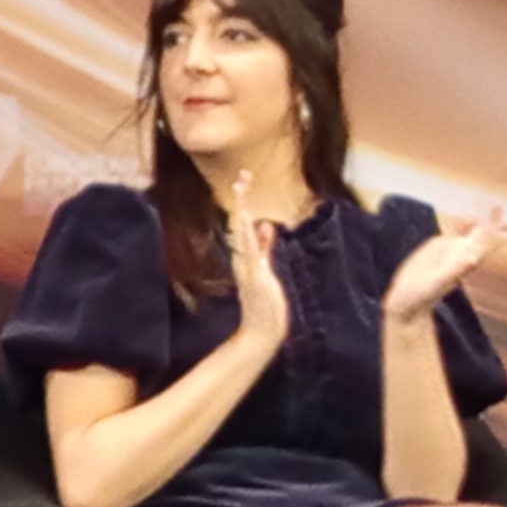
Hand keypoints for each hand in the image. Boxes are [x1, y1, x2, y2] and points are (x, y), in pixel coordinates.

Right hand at [228, 170, 290, 346]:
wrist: (261, 330)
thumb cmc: (264, 303)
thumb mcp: (266, 269)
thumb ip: (265, 247)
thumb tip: (266, 225)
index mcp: (246, 255)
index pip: (243, 223)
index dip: (243, 201)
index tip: (244, 178)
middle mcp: (243, 258)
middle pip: (239, 222)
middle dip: (241, 199)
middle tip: (242, 176)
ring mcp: (248, 266)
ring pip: (242, 233)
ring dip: (242, 211)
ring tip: (240, 189)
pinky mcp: (255, 276)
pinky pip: (250, 251)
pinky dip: (247, 235)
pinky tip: (246, 219)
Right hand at [382, 206, 506, 325]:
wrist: (408, 303)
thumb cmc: (421, 297)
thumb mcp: (435, 284)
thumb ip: (453, 272)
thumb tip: (472, 259)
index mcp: (463, 263)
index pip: (484, 246)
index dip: (495, 234)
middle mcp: (460, 256)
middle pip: (481, 237)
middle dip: (492, 223)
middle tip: (501, 206)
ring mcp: (449, 251)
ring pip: (469, 233)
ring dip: (479, 220)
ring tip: (490, 207)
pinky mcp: (437, 248)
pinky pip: (452, 233)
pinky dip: (460, 223)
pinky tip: (465, 216)